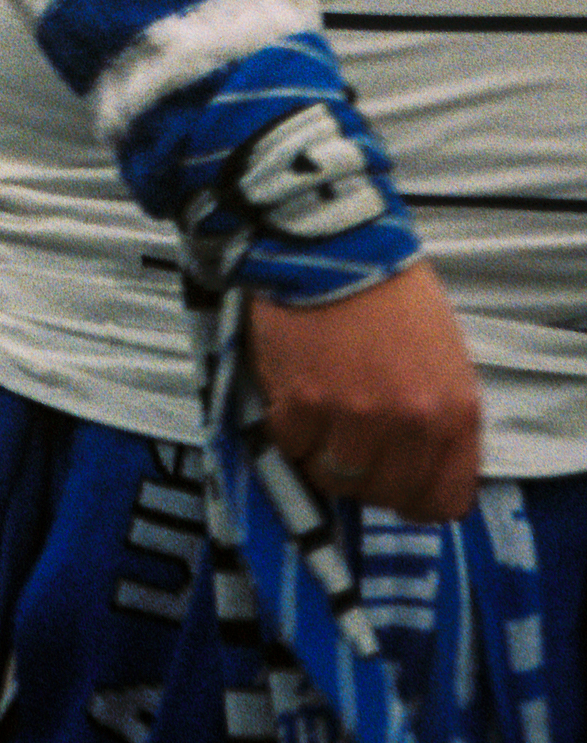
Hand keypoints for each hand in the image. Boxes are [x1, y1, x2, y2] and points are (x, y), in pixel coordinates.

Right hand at [246, 263, 481, 523]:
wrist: (332, 241)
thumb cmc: (386, 289)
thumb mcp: (443, 354)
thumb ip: (437, 415)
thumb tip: (415, 462)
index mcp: (455, 412)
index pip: (443, 501)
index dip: (412, 496)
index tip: (391, 479)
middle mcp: (413, 423)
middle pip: (384, 493)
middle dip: (362, 474)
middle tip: (344, 439)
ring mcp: (358, 417)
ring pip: (335, 477)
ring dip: (320, 453)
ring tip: (314, 415)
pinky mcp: (305, 402)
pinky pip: (291, 445)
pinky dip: (286, 426)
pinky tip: (291, 391)